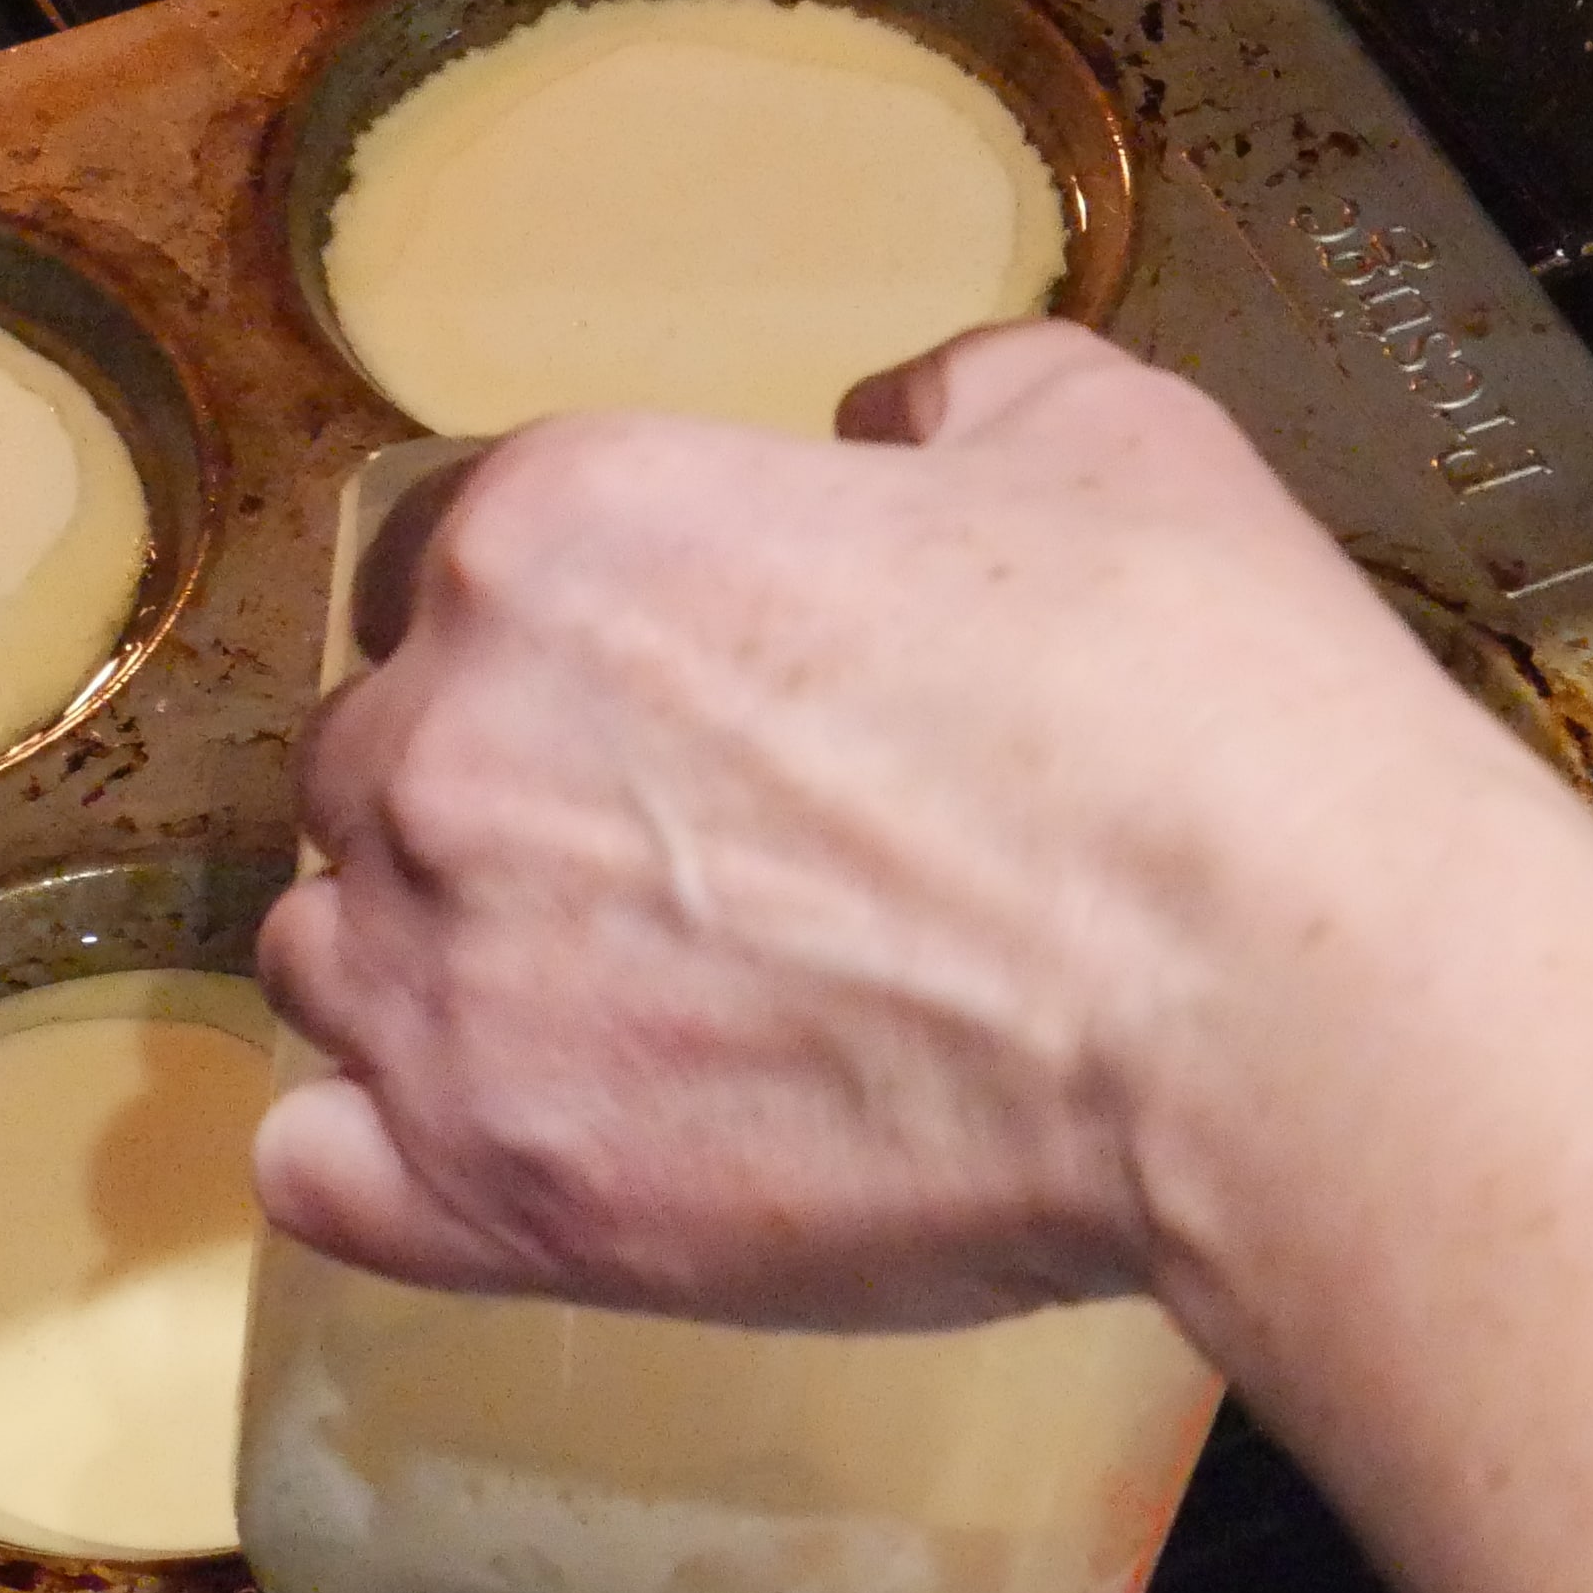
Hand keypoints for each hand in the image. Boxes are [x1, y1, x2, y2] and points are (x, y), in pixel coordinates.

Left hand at [252, 321, 1592, 1328]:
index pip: (452, 577)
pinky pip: (317, 1169)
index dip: (562, 647)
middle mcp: (450, 734)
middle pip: (378, 767)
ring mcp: (447, 976)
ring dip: (440, 981)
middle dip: (496, 811)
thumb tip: (886, 426)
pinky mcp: (485, 1187)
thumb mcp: (1097, 437)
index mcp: (564, 531)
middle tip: (685, 882)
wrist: (1276, 1002)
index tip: (672, 716)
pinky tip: (518, 1149)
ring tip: (630, 1029)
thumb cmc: (1198, 715)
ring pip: (333, 960)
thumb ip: (942, 404)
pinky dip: (389, 1162)